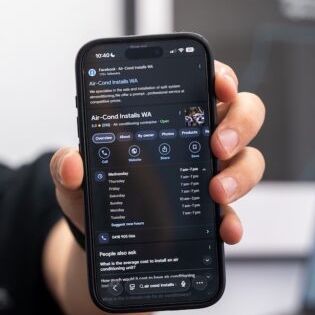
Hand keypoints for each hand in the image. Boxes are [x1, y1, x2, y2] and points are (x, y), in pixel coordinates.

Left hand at [50, 60, 264, 244]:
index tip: (219, 86)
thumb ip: (67, 165)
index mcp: (169, 115)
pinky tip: (225, 229)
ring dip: (239, 174)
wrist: (100, 236)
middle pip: (242, 114)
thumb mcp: (75, 176)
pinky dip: (233, 220)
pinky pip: (233, 211)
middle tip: (217, 143)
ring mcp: (210, 172)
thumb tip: (72, 164)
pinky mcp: (212, 210)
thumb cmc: (95, 190)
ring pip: (247, 160)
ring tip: (216, 190)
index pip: (205, 82)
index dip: (221, 77)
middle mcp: (198, 137)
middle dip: (239, 124)